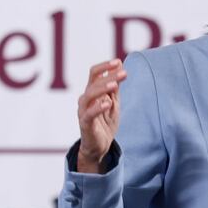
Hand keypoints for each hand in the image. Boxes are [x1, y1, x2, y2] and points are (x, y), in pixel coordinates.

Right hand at [76, 59, 126, 173]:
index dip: (105, 66)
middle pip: (94, 82)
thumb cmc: (105, 122)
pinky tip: (108, 103)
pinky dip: (98, 107)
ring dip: (102, 88)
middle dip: (109, 76)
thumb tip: (120, 67)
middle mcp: (86, 99)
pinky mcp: (85, 123)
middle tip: (124, 73)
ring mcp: (84, 110)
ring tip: (115, 84)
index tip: (119, 61)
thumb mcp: (113, 103)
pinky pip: (89, 114)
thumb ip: (114, 88)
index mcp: (92, 92)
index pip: (94, 74)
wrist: (100, 145)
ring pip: (89, 95)